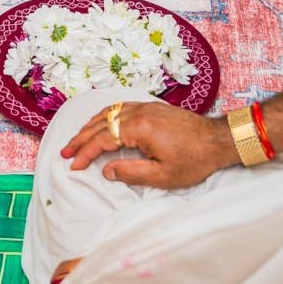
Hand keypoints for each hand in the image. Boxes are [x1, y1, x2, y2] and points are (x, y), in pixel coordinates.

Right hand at [61, 98, 236, 188]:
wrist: (218, 140)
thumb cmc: (194, 160)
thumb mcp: (163, 176)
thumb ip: (131, 173)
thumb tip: (106, 170)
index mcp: (139, 128)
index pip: (103, 140)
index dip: (85, 153)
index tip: (73, 165)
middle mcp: (138, 112)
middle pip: (101, 123)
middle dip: (81, 138)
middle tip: (64, 151)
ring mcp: (145, 107)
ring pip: (109, 113)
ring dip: (90, 126)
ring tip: (77, 139)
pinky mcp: (152, 107)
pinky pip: (120, 108)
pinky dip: (105, 116)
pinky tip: (101, 123)